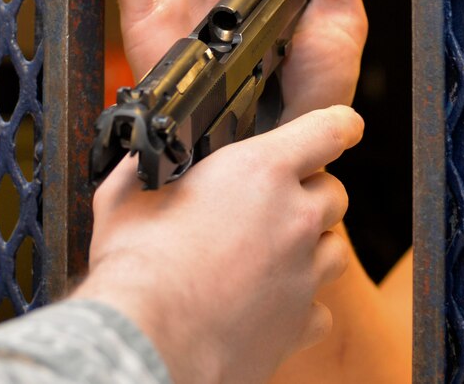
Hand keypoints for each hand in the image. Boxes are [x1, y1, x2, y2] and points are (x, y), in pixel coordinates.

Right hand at [72, 105, 362, 383]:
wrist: (147, 340)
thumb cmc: (136, 266)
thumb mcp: (125, 194)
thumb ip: (143, 167)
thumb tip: (138, 161)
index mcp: (259, 172)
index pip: (328, 130)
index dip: (337, 124)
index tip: (338, 126)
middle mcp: (294, 218)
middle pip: (334, 192)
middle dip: (310, 191)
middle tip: (274, 201)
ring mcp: (303, 273)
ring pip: (336, 249)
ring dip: (312, 244)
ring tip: (272, 251)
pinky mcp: (300, 323)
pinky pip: (319, 306)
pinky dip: (300, 300)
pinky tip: (266, 299)